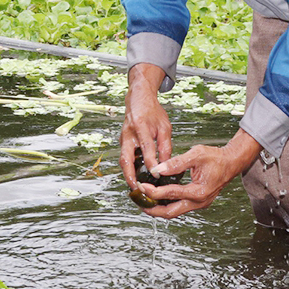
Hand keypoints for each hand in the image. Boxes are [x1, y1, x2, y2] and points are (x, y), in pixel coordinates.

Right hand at [119, 63, 173, 189]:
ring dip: (128, 175)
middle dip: (130, 176)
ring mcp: (123, 138)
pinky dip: (129, 169)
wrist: (138, 100)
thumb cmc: (153, 112)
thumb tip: (166, 165)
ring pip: (123, 160)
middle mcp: (128, 134)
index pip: (146, 149)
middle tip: (137, 189)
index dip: (152, 164)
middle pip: (126, 159)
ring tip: (137, 188)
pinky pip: (125, 157)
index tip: (157, 176)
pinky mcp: (122, 142)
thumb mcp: (164, 127)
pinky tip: (136, 178)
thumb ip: (165, 146)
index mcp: (141, 128)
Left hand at [135, 130, 262, 218]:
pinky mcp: (197, 202)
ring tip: (144, 201)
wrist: (230, 163)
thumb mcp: (196, 154)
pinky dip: (166, 204)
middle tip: (138, 203)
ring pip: (174, 212)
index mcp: (199, 191)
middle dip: (152, 209)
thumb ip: (176, 163)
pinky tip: (157, 197)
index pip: (171, 194)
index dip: (153, 191)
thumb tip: (158, 169)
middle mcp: (199, 202)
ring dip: (158, 208)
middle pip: (170, 212)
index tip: (141, 186)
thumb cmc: (215, 157)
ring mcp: (199, 204)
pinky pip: (179, 207)